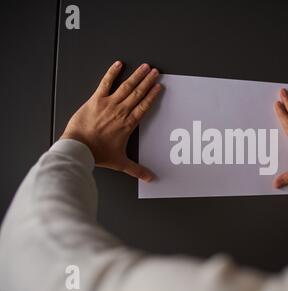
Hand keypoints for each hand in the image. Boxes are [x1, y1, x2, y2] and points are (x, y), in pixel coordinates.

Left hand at [61, 61, 161, 181]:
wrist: (78, 148)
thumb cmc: (98, 154)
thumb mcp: (120, 163)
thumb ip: (136, 170)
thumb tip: (150, 178)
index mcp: (128, 124)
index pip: (144, 106)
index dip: (152, 95)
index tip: (158, 87)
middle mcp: (121, 111)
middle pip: (138, 93)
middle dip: (148, 81)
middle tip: (156, 72)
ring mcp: (108, 104)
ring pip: (126, 86)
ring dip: (137, 76)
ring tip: (145, 67)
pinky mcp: (95, 100)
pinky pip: (105, 83)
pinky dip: (112, 73)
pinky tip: (118, 64)